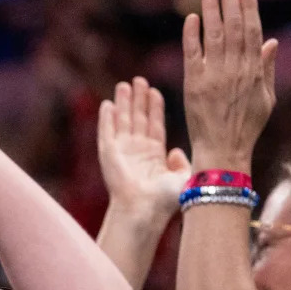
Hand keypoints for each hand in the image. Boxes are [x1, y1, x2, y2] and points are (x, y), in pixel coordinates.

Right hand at [98, 76, 189, 226]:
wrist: (144, 209)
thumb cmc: (165, 201)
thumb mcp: (184, 178)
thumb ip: (183, 163)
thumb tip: (176, 151)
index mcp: (154, 157)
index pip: (154, 125)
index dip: (154, 108)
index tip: (155, 91)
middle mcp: (137, 152)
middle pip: (138, 119)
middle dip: (138, 100)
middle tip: (139, 79)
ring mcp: (122, 153)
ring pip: (123, 121)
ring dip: (123, 103)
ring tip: (125, 84)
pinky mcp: (108, 154)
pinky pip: (106, 131)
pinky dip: (106, 118)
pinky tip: (108, 104)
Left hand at [182, 0, 277, 173]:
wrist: (223, 151)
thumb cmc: (246, 127)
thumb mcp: (266, 99)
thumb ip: (267, 68)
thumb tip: (271, 41)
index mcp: (253, 71)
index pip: (252, 32)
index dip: (249, 8)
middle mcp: (234, 70)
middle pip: (234, 27)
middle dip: (229, 0)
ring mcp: (213, 77)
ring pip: (214, 35)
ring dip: (211, 10)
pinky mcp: (193, 85)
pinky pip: (192, 55)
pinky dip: (192, 35)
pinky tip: (191, 18)